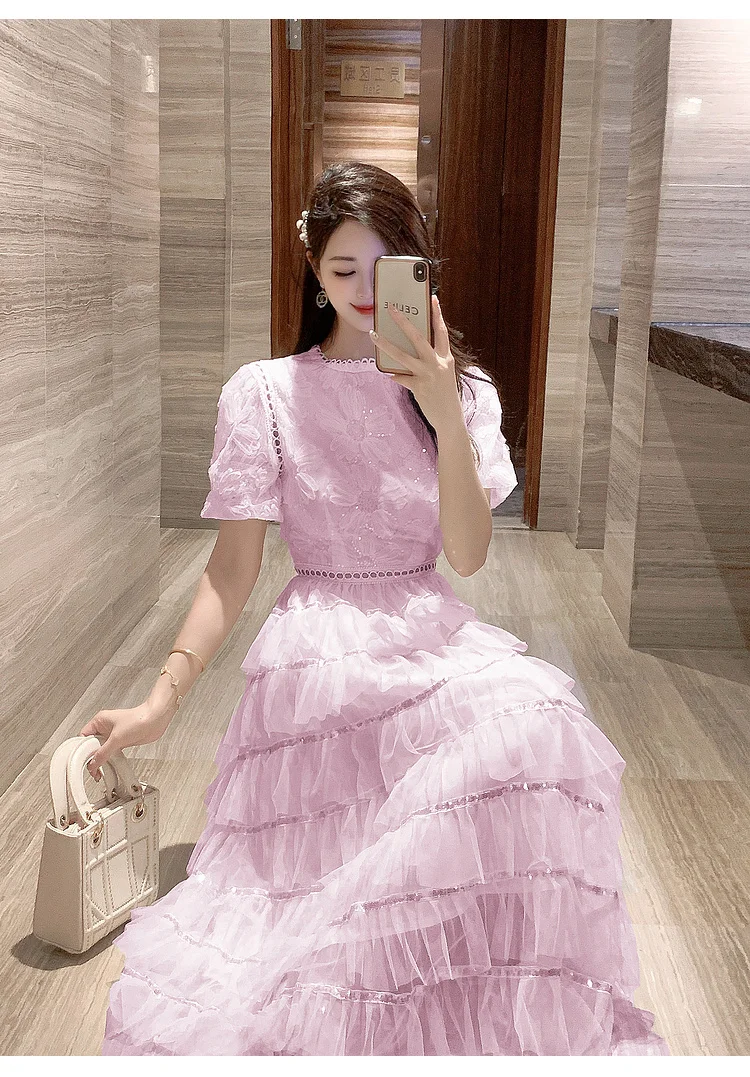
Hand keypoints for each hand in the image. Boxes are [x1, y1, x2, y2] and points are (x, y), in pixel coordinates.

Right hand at [78, 702, 172, 778]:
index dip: (82, 749)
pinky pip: (111, 752)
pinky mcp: (122, 741)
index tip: (82, 761)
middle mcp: (105, 727)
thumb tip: (93, 763)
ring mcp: (114, 734)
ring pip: (102, 750)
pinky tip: (109, 767)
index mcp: (100, 721)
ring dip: (101, 760)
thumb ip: (104, 752)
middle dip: (91, 757)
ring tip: (98, 772)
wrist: (156, 720)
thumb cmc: (139, 719)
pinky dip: (109, 760)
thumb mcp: (117, 738)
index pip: (84, 737)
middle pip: (92, 745)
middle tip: (92, 769)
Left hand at [370, 296, 462, 430]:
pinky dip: (393, 375)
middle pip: (419, 337)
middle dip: (404, 321)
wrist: (450, 417)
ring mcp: (427, 375)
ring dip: (386, 344)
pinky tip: (387, 373)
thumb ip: (431, 361)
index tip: (432, 298)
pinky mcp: (418, 387)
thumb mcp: (443, 374)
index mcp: (446, 358)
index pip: (441, 331)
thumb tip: (411, 350)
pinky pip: (400, 377)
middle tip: (391, 309)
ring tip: (373, 335)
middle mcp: (437, 363)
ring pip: (402, 355)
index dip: (437, 314)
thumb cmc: (445, 394)